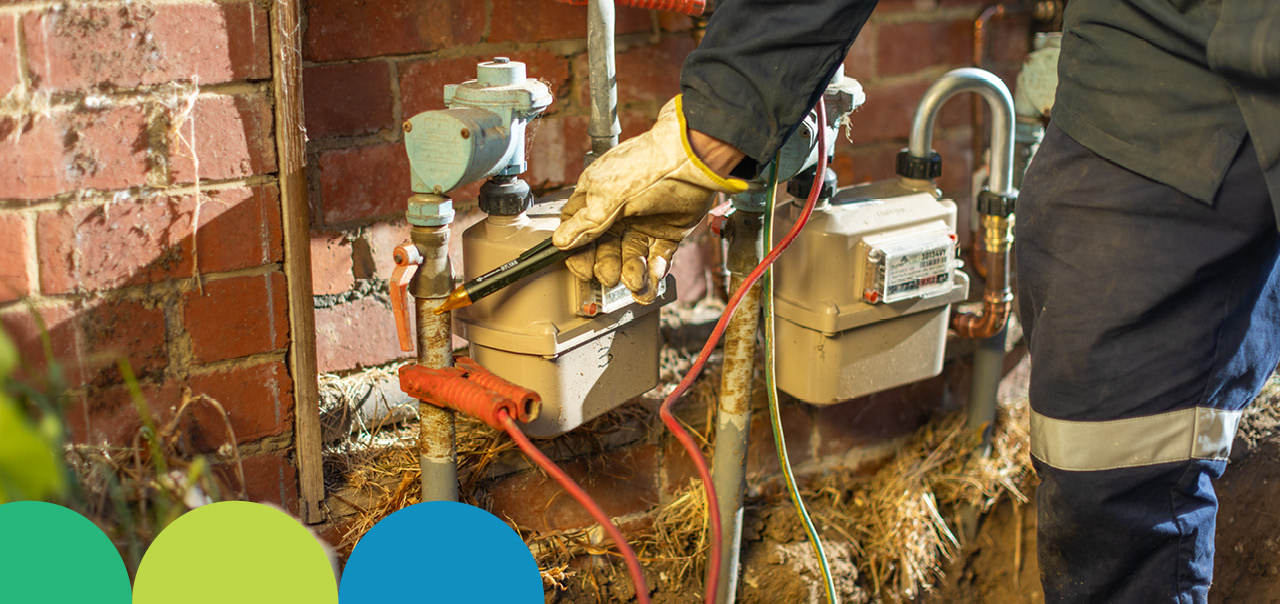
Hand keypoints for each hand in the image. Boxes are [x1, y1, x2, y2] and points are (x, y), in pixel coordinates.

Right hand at [553, 96, 747, 302]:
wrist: (692, 160)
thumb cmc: (648, 166)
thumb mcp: (608, 197)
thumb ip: (586, 223)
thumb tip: (560, 241)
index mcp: (598, 195)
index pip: (579, 228)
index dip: (578, 251)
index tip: (581, 269)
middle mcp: (620, 210)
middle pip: (606, 247)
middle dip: (607, 264)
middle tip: (609, 276)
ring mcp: (645, 220)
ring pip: (632, 255)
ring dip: (632, 272)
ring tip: (636, 283)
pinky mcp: (669, 230)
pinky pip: (658, 256)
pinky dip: (655, 270)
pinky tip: (652, 277)